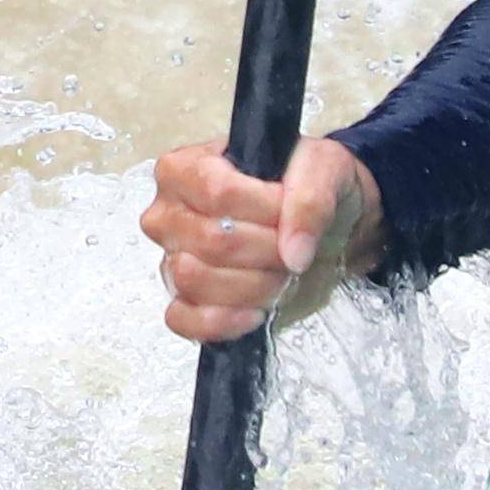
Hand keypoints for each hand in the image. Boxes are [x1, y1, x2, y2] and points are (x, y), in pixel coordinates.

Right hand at [145, 134, 384, 344]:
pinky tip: (255, 312)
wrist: (320, 227)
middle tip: (291, 248)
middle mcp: (166, 214)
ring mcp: (169, 260)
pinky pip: (183, 319)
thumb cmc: (306, 190)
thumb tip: (294, 253)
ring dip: (252, 285)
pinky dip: (222, 321)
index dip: (265, 210)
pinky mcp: (181, 301)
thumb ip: (311, 198)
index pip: (217, 192)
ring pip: (195, 280)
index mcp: (184, 168)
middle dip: (267, 250)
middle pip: (212, 240)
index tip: (291, 211)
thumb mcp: (323, 169)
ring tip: (278, 274)